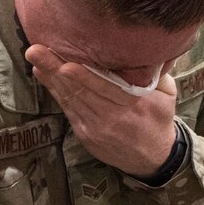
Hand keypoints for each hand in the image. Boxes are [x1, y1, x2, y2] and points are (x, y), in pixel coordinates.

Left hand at [29, 44, 178, 176]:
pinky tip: (43, 75)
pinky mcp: (85, 135)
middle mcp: (113, 118)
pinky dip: (55, 92)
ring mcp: (96, 128)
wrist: (153, 159)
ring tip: (35, 58)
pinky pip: (68, 110)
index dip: (84, 77)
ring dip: (50, 78)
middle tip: (36, 51)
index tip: (66, 64)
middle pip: (81, 91)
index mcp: (136, 105)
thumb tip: (149, 46)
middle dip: (56, 70)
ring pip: (70, 99)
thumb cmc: (159, 120)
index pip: (106, 89)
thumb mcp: (168, 95)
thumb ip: (158, 72)